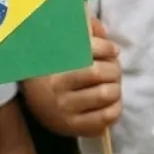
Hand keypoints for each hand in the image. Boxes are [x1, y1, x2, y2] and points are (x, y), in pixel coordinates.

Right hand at [44, 16, 120, 137]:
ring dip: (116, 87)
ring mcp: (66, 112)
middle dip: (114, 68)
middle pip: (103, 73)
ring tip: (111, 84)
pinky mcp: (74, 128)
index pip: (93, 52)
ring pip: (108, 94)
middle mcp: (58, 91)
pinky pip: (107, 117)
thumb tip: (98, 26)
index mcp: (56, 67)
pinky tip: (110, 102)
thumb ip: (84, 34)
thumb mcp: (65, 49)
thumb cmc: (56, 69)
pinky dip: (116, 107)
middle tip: (111, 69)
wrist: (36, 100)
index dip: (108, 48)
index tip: (111, 50)